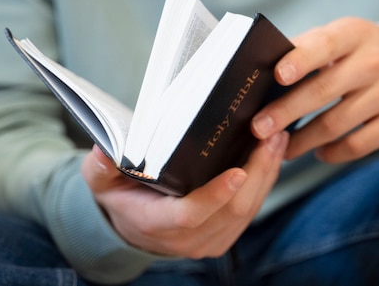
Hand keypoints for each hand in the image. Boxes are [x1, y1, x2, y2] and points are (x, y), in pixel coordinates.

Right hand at [81, 132, 286, 257]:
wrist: (133, 226)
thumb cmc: (120, 196)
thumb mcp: (101, 181)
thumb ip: (101, 167)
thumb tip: (104, 150)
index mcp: (157, 224)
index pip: (191, 214)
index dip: (216, 195)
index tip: (239, 170)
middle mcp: (187, 239)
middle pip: (231, 211)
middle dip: (257, 173)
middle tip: (271, 137)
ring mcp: (209, 241)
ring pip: (248, 212)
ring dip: (267, 175)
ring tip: (277, 139)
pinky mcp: (223, 236)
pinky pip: (250, 213)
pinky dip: (265, 184)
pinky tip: (272, 157)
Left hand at [251, 17, 378, 162]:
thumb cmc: (360, 53)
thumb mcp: (340, 39)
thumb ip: (304, 50)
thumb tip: (259, 72)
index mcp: (354, 33)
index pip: (324, 45)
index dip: (300, 60)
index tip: (277, 76)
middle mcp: (377, 60)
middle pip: (324, 90)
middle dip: (286, 112)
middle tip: (259, 128)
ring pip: (337, 124)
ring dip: (303, 140)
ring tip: (280, 148)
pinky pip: (358, 145)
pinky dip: (332, 153)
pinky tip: (318, 152)